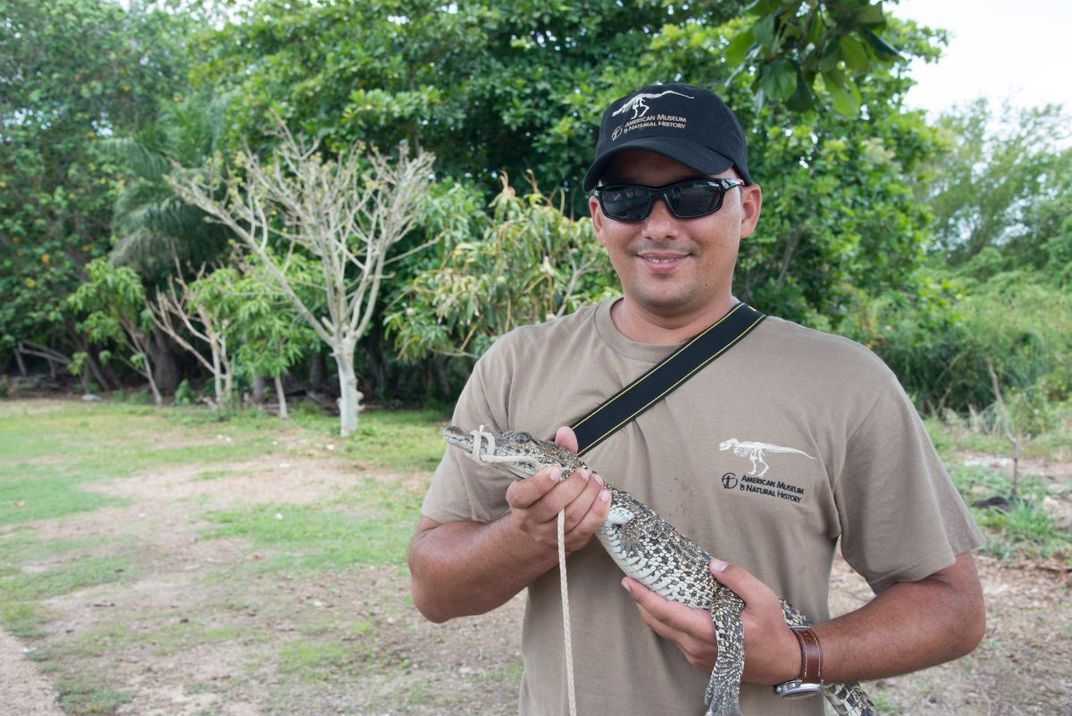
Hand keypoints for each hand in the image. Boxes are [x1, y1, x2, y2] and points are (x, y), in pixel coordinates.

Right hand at [504, 426, 610, 552]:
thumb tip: (566, 431)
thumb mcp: (540, 473)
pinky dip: (597, 513)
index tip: (556, 470)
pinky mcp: (568, 544)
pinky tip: (605, 498)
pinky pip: (584, 530)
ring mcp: (549, 535)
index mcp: (518, 501)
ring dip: (587, 498)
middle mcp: (530, 520)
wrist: (534, 535)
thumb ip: (556, 451)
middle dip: (572, 488)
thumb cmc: (541, 495)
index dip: (539, 483)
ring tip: (597, 481)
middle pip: (551, 506)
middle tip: (584, 473)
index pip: (524, 494)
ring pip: (569, 518)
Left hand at [622, 558, 799, 684]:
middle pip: (657, 623)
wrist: (782, 663)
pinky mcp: (699, 659)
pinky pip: (675, 639)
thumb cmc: (772, 631)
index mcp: (708, 632)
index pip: (666, 613)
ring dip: (652, 612)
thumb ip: (739, 580)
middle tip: (631, 580)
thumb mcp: (763, 599)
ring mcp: (696, 656)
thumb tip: (714, 565)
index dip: (644, 597)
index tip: (628, 581)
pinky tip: (667, 607)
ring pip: (664, 632)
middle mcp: (696, 647)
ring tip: (645, 590)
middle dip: (641, 602)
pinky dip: (666, 622)